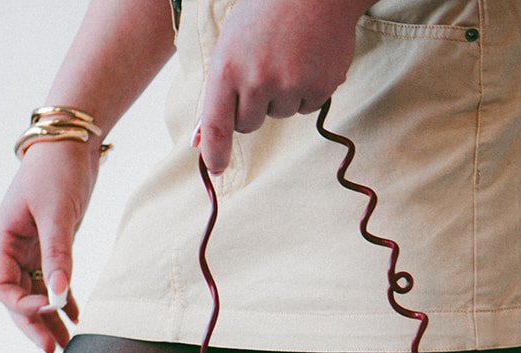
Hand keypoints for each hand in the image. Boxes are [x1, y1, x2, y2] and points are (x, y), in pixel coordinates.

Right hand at [0, 140, 100, 352]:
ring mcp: (31, 249)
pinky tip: (77, 322)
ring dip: (51, 321)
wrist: (71, 142)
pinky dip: (64, 303)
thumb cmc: (57, 171)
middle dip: (35, 326)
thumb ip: (58, 255)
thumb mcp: (56, 214)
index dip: (22, 306)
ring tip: (67, 350)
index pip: (2, 287)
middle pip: (18, 298)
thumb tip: (59, 296)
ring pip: (36, 295)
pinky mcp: (51, 247)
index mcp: (3, 240)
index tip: (49, 310)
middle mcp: (13, 249)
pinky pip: (53, 283)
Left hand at [198, 0, 362, 174]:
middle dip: (253, 107)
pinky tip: (307, 60)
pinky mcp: (319, 88)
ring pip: (279, 114)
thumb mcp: (232, 43)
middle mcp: (257, 80)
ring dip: (282, 95)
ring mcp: (290, 86)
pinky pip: (306, 107)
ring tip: (288, 56)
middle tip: (263, 70)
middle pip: (249, 124)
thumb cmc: (267, 12)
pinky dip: (306, 90)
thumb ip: (220, 89)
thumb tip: (202, 140)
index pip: (216, 124)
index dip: (215, 152)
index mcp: (229, 67)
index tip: (215, 168)